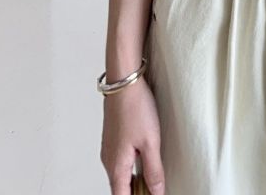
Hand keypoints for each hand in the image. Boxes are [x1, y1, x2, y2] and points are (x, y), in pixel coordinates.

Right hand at [100, 78, 164, 193]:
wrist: (124, 82)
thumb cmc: (135, 108)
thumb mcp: (151, 142)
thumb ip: (154, 170)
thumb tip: (157, 192)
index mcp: (116, 166)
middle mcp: (108, 160)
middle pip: (120, 189)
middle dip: (136, 193)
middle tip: (154, 189)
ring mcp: (109, 149)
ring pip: (120, 175)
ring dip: (134, 182)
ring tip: (152, 180)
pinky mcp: (113, 138)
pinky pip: (120, 162)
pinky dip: (131, 169)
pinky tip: (144, 162)